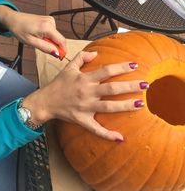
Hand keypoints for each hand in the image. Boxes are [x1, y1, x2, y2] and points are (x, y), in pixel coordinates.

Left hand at [0, 6, 65, 53]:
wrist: (13, 19)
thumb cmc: (19, 29)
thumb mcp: (31, 42)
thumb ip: (45, 48)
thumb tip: (57, 53)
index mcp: (47, 27)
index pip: (62, 41)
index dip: (62, 50)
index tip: (59, 58)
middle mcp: (51, 22)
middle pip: (59, 39)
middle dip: (53, 46)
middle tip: (41, 47)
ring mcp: (50, 20)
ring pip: (56, 37)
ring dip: (49, 41)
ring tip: (37, 39)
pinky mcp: (49, 20)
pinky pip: (53, 33)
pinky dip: (48, 37)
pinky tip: (39, 35)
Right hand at [23, 52, 147, 141]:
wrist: (45, 101)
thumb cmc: (58, 84)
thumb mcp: (68, 67)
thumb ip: (81, 57)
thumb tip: (96, 52)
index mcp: (85, 79)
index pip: (106, 71)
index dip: (121, 67)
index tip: (135, 65)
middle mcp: (87, 92)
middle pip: (111, 89)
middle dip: (130, 86)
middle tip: (145, 85)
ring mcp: (85, 107)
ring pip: (108, 107)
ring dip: (125, 106)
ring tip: (141, 104)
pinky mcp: (82, 120)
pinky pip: (96, 129)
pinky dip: (107, 134)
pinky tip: (120, 138)